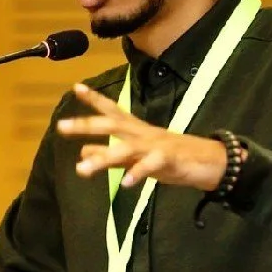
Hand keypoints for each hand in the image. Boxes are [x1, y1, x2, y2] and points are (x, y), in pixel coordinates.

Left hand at [57, 83, 227, 190]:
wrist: (210, 162)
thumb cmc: (172, 157)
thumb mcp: (137, 156)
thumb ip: (110, 155)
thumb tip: (82, 151)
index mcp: (136, 130)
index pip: (112, 111)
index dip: (94, 99)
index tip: (76, 87)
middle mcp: (142, 133)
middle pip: (111, 125)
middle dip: (86, 125)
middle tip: (62, 126)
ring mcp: (155, 145)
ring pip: (126, 148)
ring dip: (103, 158)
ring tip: (82, 170)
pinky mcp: (168, 159)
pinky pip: (150, 166)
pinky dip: (138, 173)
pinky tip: (125, 183)